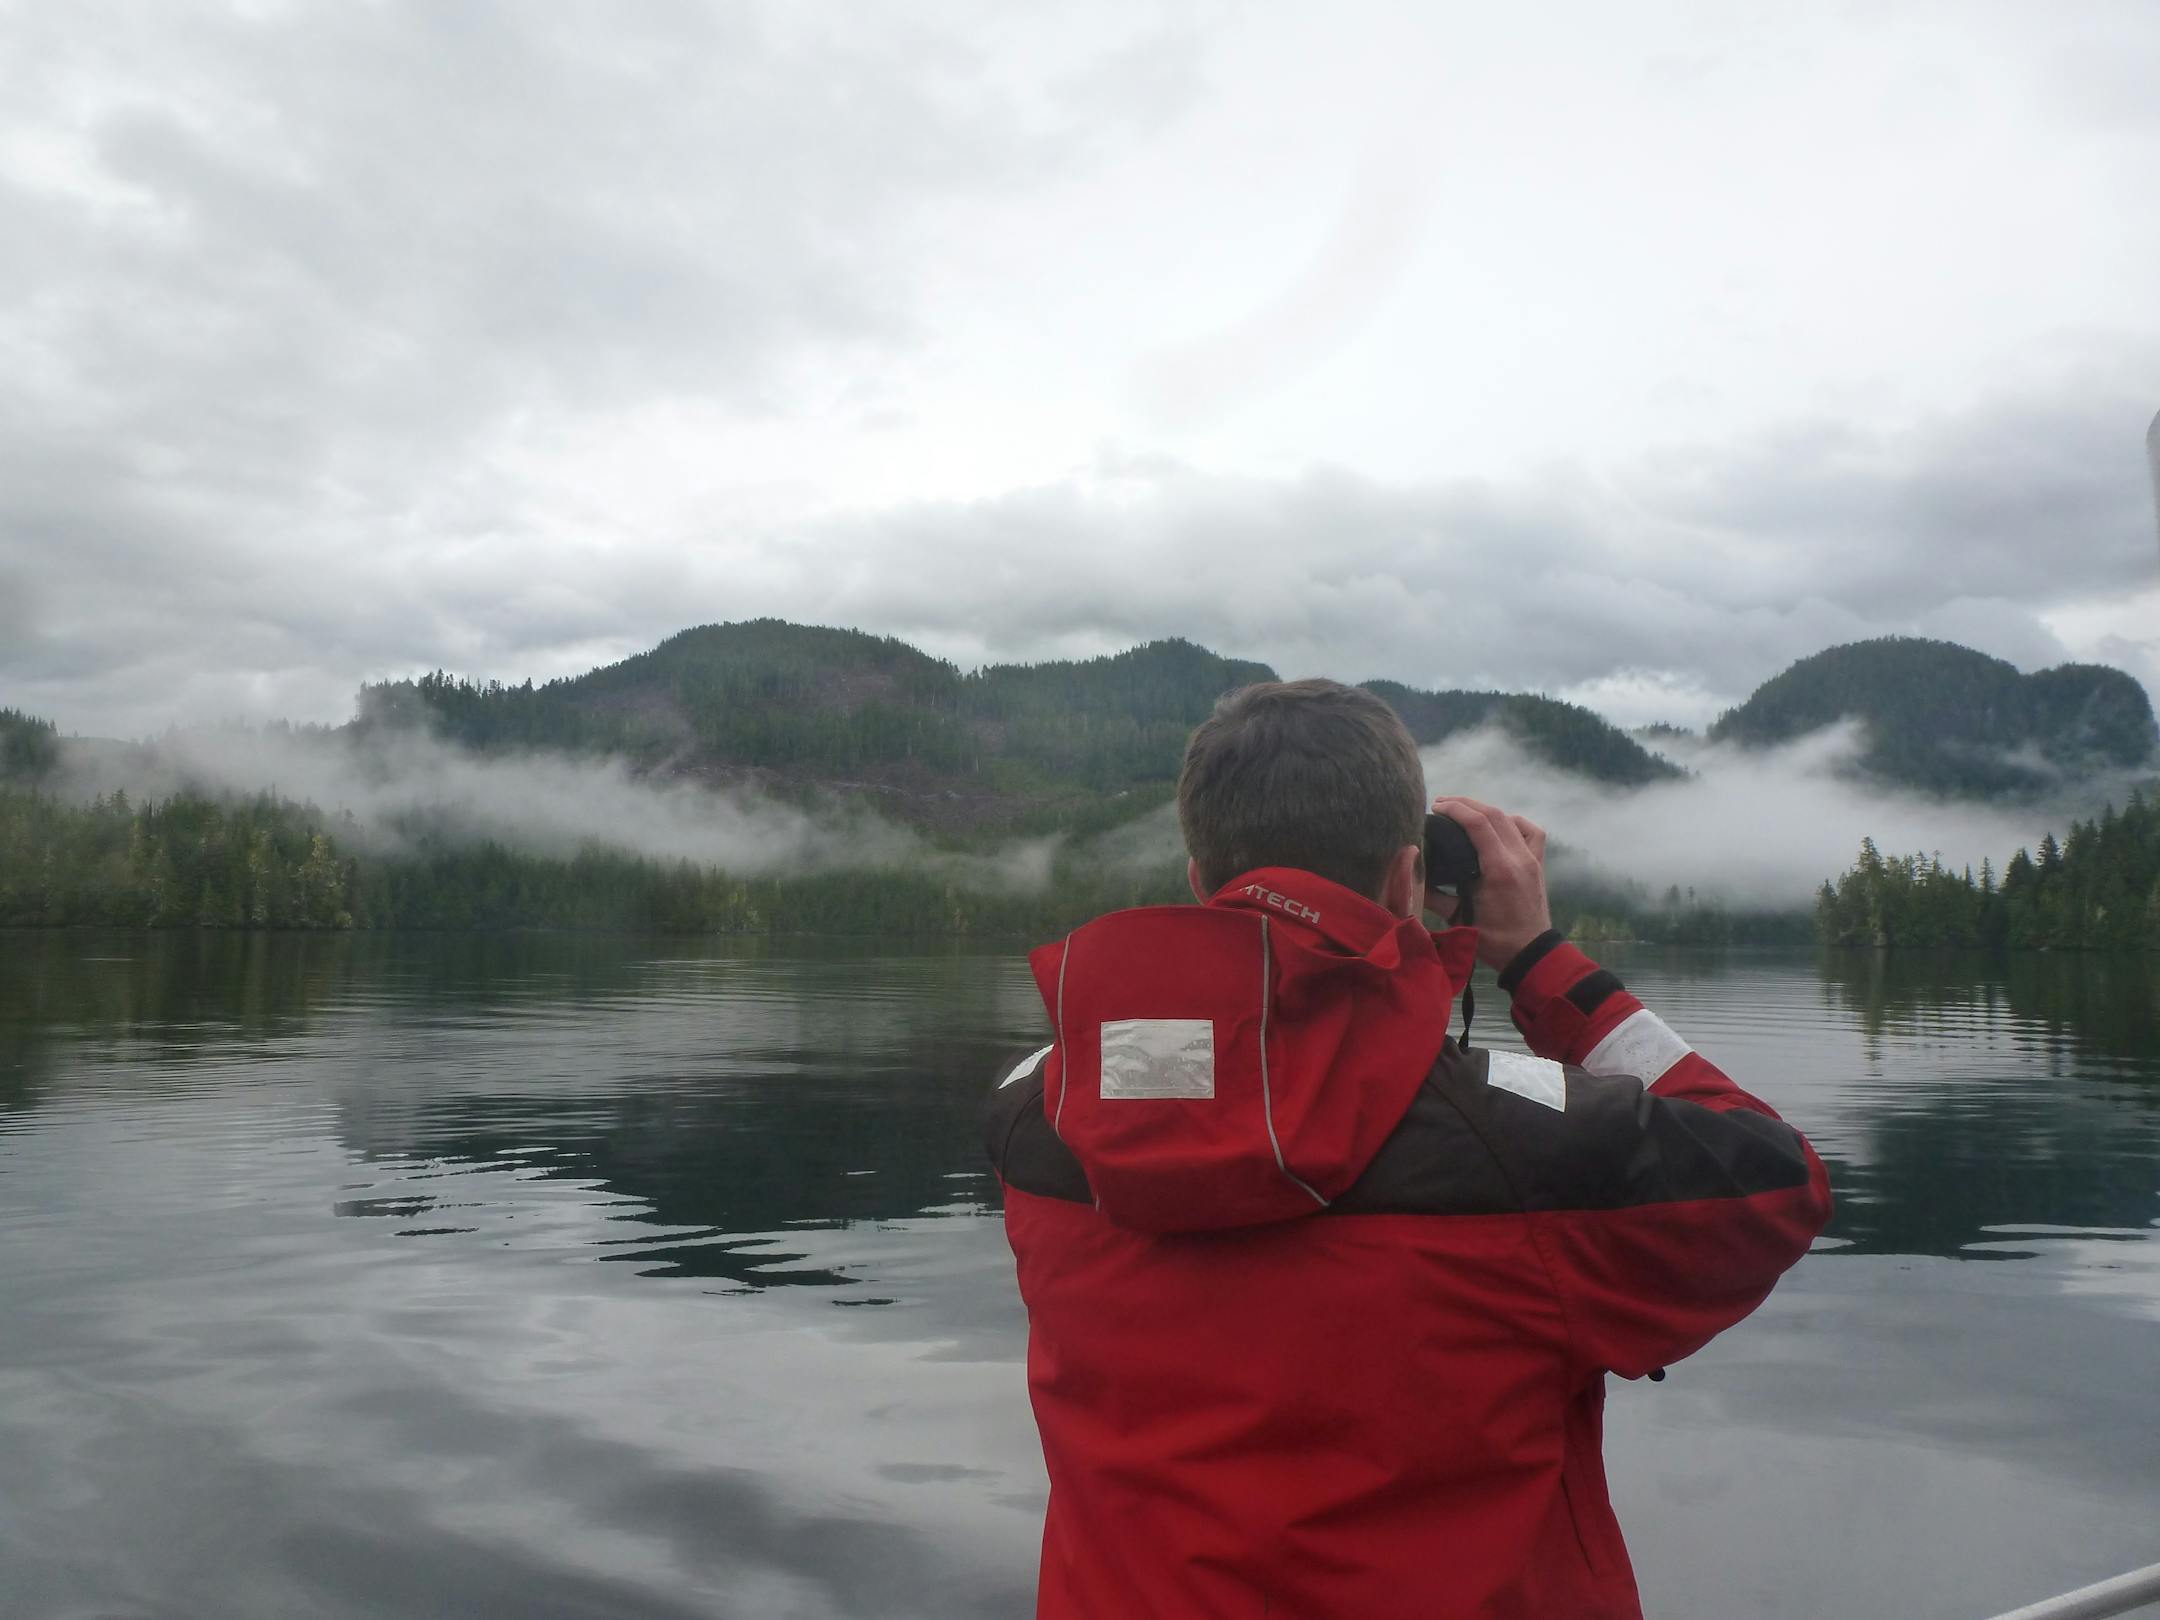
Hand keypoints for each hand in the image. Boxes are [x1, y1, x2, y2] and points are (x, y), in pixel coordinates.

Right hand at [1428, 796, 1552, 969]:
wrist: (1530, 953)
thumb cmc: (1494, 941)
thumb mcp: (1459, 919)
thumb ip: (1433, 895)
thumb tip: (1410, 874)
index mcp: (1499, 869)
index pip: (1478, 824)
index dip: (1455, 809)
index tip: (1435, 807)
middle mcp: (1519, 857)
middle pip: (1493, 814)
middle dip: (1465, 803)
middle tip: (1441, 804)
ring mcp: (1532, 858)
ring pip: (1510, 818)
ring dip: (1484, 809)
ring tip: (1463, 810)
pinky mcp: (1538, 863)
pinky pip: (1531, 831)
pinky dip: (1513, 821)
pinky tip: (1500, 825)